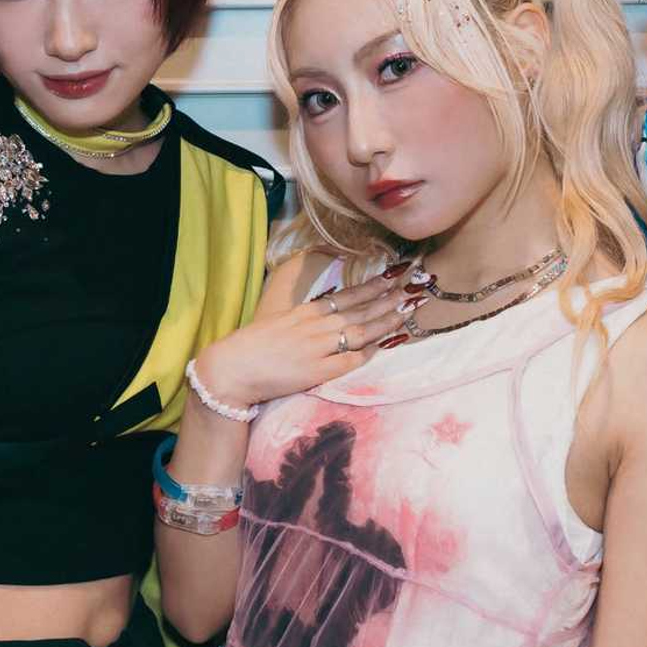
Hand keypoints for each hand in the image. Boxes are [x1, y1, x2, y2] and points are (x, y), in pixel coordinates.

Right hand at [192, 265, 417, 412]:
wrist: (232, 368)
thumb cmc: (251, 347)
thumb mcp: (279, 321)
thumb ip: (304, 316)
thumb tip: (324, 309)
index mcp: (305, 312)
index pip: (347, 295)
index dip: (373, 285)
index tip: (394, 275)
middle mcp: (315, 325)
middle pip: (360, 309)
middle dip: (389, 298)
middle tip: (414, 287)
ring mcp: (317, 347)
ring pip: (360, 330)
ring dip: (387, 320)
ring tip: (409, 309)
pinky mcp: (317, 371)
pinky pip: (350, 360)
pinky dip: (369, 352)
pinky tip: (387, 344)